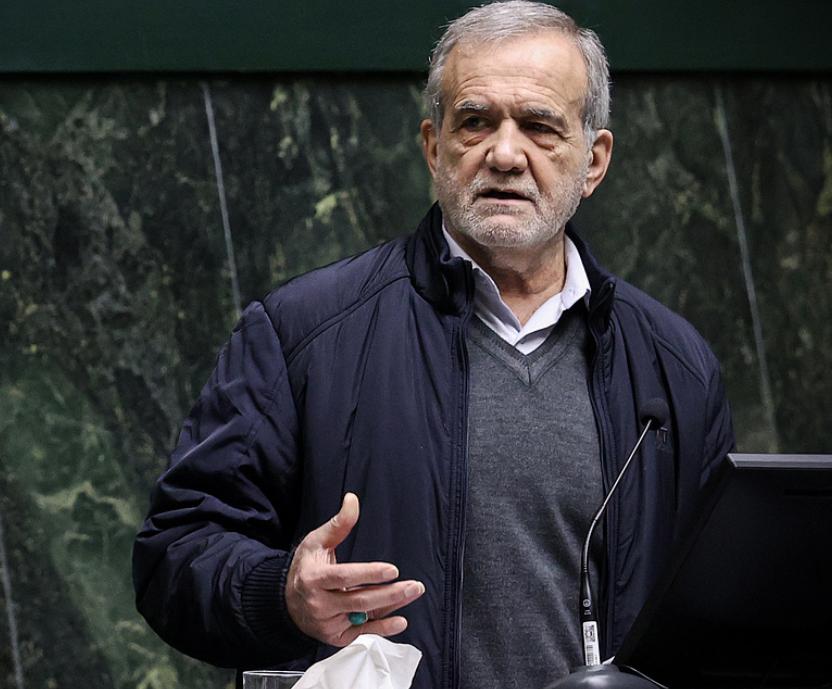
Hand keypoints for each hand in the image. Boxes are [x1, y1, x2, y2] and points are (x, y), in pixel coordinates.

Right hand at [285, 493, 424, 646]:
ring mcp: (327, 623)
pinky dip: (382, 628)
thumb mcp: (316, 542)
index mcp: (314, 578)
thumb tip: (352, 500)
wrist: (286, 602)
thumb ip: (339, 524)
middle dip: (390, 593)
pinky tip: (400, 620)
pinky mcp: (334, 637)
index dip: (369, 574)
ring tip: (412, 593)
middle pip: (359, 600)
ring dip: (391, 605)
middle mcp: (320, 604)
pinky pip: (362, 632)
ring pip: (364, 616)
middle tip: (413, 585)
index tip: (392, 570)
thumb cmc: (305, 568)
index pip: (345, 577)